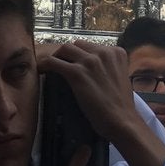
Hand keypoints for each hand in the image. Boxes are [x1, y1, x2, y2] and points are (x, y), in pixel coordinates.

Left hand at [39, 42, 164, 165]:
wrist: (122, 121)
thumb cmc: (121, 106)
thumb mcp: (119, 78)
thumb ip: (109, 68)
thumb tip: (93, 69)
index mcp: (115, 52)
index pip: (91, 46)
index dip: (81, 54)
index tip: (74, 62)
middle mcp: (103, 52)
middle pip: (77, 44)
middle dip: (68, 54)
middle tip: (61, 65)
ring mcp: (90, 61)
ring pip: (65, 49)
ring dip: (57, 57)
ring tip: (50, 67)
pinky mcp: (77, 73)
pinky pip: (54, 62)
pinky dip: (45, 64)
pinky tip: (42, 70)